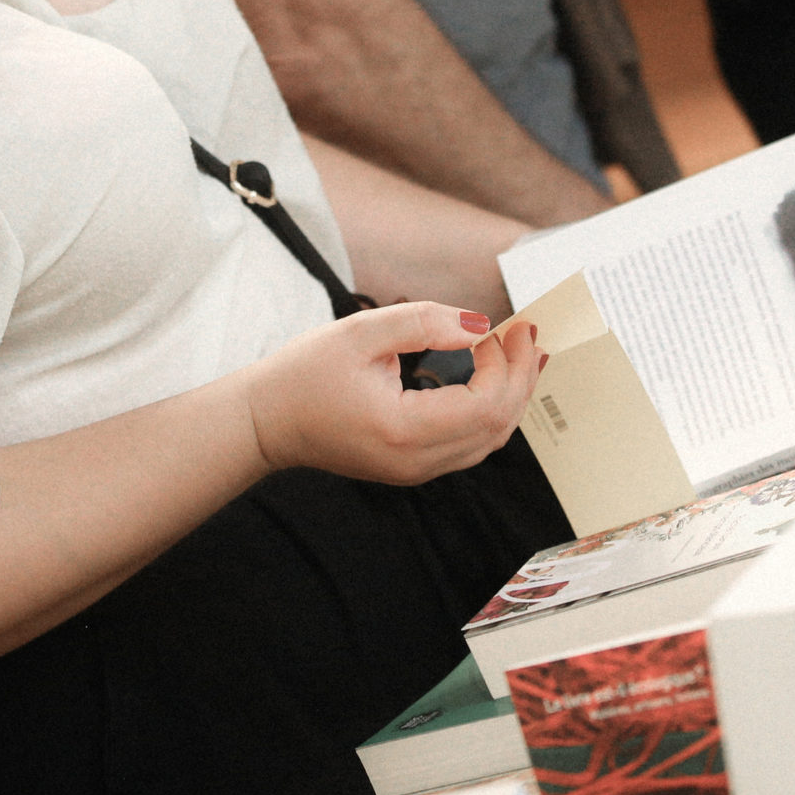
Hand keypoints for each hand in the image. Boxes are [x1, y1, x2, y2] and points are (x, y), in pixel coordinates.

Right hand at [242, 303, 541, 484]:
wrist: (266, 422)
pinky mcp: (412, 466)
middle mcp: (416, 462)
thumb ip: (423, 323)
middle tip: (528, 334)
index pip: (485, 406)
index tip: (505, 328)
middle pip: (497, 427)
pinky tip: (496, 380)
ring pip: (489, 441)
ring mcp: (415, 471)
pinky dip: (492, 411)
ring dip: (512, 396)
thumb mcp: (360, 332)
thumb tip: (479, 325)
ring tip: (524, 354)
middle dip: (521, 378)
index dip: (506, 365)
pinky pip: (470, 445)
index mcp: (404, 431)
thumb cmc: (304, 375)